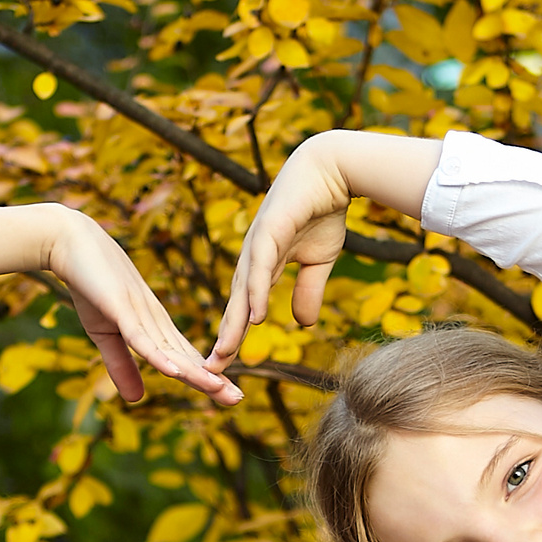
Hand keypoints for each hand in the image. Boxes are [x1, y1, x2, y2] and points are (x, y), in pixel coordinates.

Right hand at [0, 202, 239, 406]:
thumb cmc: (89, 286)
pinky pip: (140, 336)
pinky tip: (172, 372)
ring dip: (193, 370)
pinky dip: (156, 354)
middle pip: (185, 356)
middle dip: (211, 379)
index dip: (205, 379)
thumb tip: (137, 400)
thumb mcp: (105, 334)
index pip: (184, 358)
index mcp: (153, 327)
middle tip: (238, 399)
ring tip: (218, 389)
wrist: (69, 243)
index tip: (230, 397)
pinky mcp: (120, 307)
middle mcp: (154, 320)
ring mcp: (139, 312)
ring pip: (170, 349)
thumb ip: (121, 365)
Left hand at [208, 129, 445, 370]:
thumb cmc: (322, 211)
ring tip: (225, 352)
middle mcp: (252, 257)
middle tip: (210, 371)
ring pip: (243, 290)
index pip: (243, 308)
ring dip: (234, 323)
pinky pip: (261, 267)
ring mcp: (258, 243)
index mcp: (261, 266)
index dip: (233, 336)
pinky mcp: (269, 229)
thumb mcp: (318, 262)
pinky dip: (257, 292)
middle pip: (235, 304)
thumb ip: (308, 292)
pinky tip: (254, 316)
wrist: (332, 170)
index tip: (223, 367)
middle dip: (223, 338)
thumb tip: (303, 326)